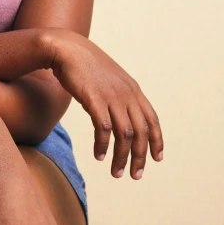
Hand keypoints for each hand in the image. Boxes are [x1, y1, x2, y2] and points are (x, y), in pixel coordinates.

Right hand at [49, 32, 163, 179]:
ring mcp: (111, 96)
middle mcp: (126, 93)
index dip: (157, 141)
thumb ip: (119, 95)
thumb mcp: (109, 79)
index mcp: (133, 89)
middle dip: (140, 157)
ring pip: (124, 134)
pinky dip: (103, 145)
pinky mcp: (94, 99)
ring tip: (116, 172)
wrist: (66, 49)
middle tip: (135, 175)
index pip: (152, 119)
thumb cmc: (85, 65)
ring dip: (121, 157)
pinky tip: (99, 156)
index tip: (157, 159)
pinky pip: (103, 129)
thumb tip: (121, 115)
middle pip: (140, 131)